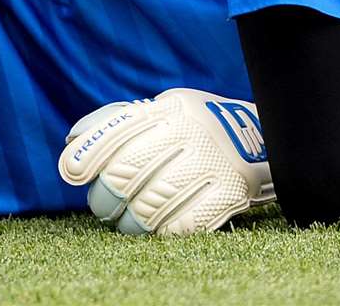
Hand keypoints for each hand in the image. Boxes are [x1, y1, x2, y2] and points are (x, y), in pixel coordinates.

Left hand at [57, 88, 272, 234]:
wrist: (268, 139)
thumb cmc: (197, 128)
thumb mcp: (166, 111)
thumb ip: (121, 121)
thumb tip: (74, 140)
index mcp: (170, 108)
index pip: (118, 130)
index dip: (88, 154)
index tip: (71, 172)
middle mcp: (191, 130)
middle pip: (126, 173)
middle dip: (104, 195)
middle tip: (102, 204)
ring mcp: (213, 161)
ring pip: (149, 206)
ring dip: (129, 222)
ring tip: (126, 222)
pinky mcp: (232, 191)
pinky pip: (182, 224)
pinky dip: (161, 231)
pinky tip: (156, 228)